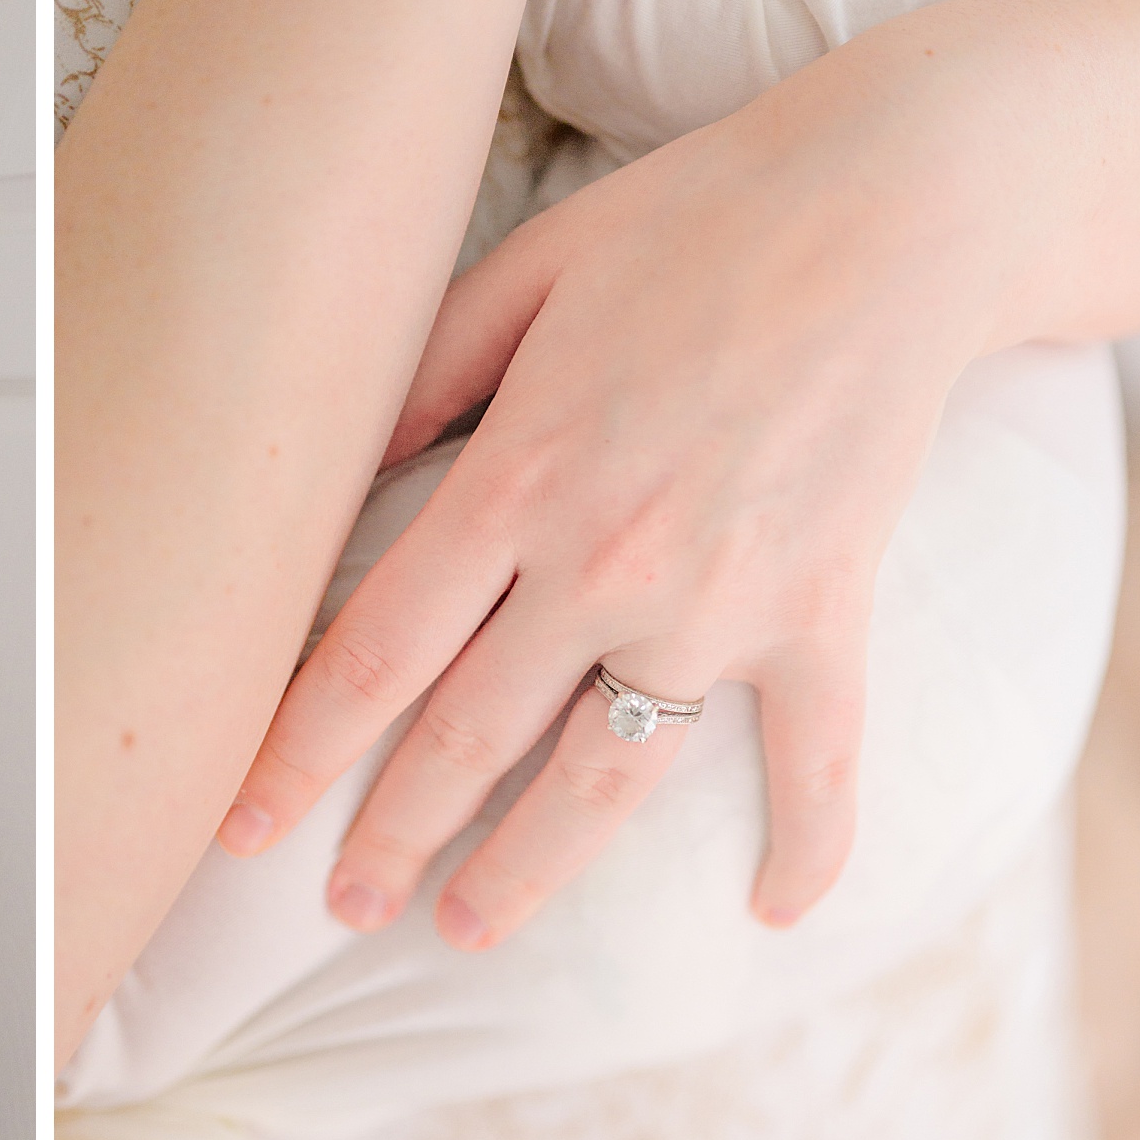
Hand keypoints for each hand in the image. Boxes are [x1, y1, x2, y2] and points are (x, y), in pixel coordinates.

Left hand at [222, 69, 990, 945]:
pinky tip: (774, 913)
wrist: (893, 208)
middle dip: (391, 836)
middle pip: (469, 737)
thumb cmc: (689, 227)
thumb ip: (419, 384)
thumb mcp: (521, 278)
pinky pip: (817, 756)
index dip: (299, 753)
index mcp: (515, 482)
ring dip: (529, 870)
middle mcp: (604, 563)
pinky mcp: (825, 612)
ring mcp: (720, 602)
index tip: (246, 828)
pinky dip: (806, 842)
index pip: (375, 654)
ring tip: (464, 932)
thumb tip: (333, 472)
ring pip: (605, 780)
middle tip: (342, 906)